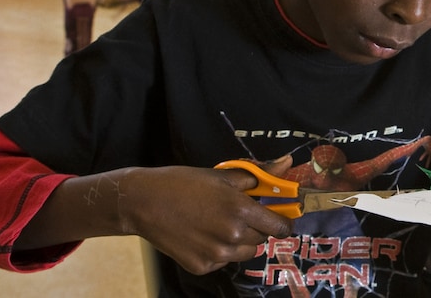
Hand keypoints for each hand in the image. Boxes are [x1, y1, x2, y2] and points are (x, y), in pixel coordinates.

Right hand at [117, 162, 293, 274]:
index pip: (280, 226)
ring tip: (219, 224)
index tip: (277, 216)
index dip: (282, 221)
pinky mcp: (201, 267)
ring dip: (241, 241)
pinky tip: (203, 235)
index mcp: (240, 210)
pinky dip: (220, 251)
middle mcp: (232, 236)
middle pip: (263, 239)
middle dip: (257, 227)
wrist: (143, 203)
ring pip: (246, 252)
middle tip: (238, 214)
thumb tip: (287, 163)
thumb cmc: (183, 183)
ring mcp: (216, 254)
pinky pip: (224, 261)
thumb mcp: (223, 175)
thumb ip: (259, 175)